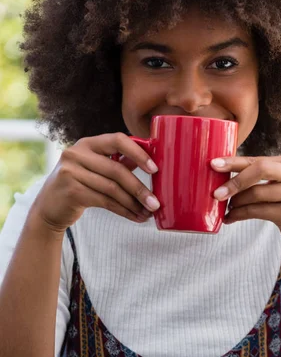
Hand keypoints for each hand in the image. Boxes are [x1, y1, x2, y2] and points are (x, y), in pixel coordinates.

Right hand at [32, 133, 160, 232]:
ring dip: (134, 203)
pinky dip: (124, 211)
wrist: (49, 208)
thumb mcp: (95, 168)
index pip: (118, 140)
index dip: (139, 153)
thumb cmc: (79, 185)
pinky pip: (105, 202)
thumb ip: (118, 162)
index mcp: (88, 143)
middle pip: (117, 170)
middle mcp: (77, 153)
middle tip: (156, 203)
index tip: (155, 169)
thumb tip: (150, 161)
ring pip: (112, 189)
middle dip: (139, 188)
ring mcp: (71, 171)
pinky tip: (135, 217)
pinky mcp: (71, 191)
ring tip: (148, 213)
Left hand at [211, 155, 280, 251]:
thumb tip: (222, 177)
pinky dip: (240, 215)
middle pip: (259, 170)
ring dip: (236, 202)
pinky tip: (230, 218)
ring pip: (256, 193)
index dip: (233, 162)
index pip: (257, 159)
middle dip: (234, 181)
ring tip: (226, 209)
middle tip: (216, 193)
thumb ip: (260, 178)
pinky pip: (258, 211)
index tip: (212, 164)